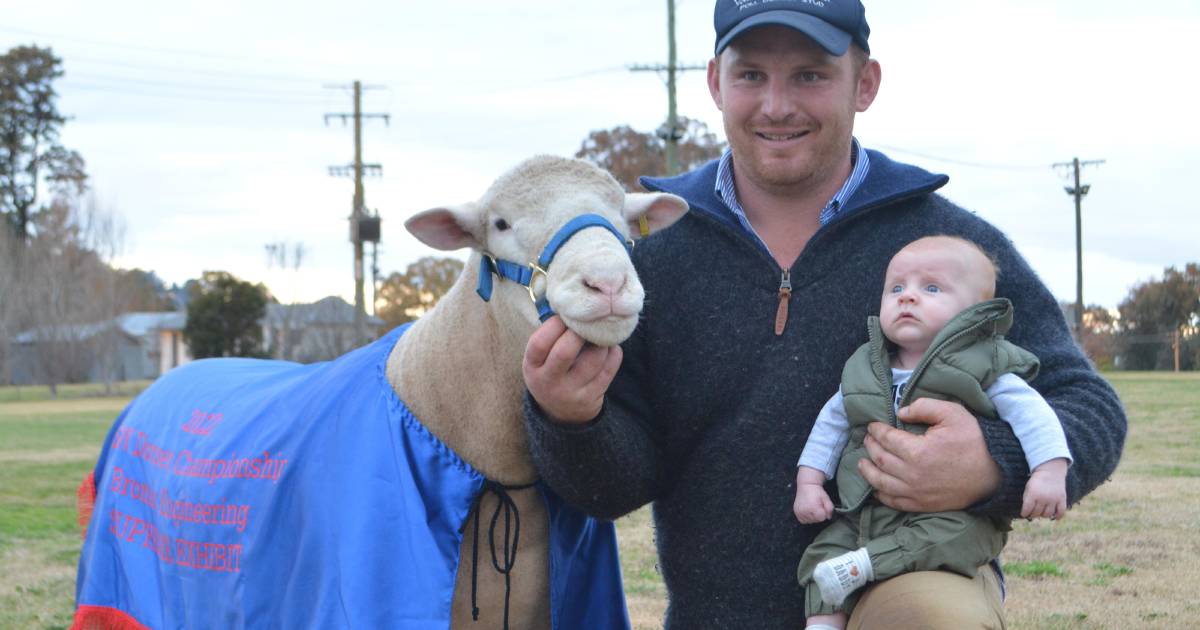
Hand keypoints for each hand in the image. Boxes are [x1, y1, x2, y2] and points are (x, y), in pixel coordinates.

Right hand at [522, 316, 621, 423]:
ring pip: (594, 358)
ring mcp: (572, 392)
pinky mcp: (593, 397)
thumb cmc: (550, 371)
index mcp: (532, 367)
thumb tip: (574, 307)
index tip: (565, 317)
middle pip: (566, 351)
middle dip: (579, 332)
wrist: (561, 412)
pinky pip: (609, 368)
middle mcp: (549, 382)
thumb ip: (550, 337)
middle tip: (586, 323)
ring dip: (601, 341)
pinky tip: (608, 347)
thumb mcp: (539, 359)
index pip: (539, 343)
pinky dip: (613, 352)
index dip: (554, 325)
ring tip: (600, 334)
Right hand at [793, 482, 833, 523]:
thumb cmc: (816, 492)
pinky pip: (803, 521)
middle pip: (816, 520)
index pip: (822, 518)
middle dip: (818, 515)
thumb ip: (830, 508)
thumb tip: (829, 517)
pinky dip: (807, 517)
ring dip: (813, 517)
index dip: (824, 513)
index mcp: (813, 507)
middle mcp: (804, 510)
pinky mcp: (796, 512)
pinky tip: (808, 511)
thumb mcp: (826, 498)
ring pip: (810, 521)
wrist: (806, 486)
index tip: (822, 507)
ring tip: (812, 508)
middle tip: (817, 506)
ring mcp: (799, 512)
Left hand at [858, 398, 1000, 512]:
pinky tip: (876, 488)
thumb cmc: (974, 440)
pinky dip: (881, 495)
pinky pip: (894, 502)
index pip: (887, 439)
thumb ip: (924, 407)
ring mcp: (917, 493)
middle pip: (880, 460)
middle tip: (868, 439)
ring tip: (862, 462)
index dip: (876, 431)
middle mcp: (913, 475)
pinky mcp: (923, 505)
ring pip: (881, 483)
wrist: (995, 473)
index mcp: (918, 451)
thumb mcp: (952, 413)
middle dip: (870, 447)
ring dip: (868, 472)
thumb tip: (900, 412)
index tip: (872, 425)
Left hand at [1021, 458, 1068, 519]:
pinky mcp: (1062, 499)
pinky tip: (1055, 517)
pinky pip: (1061, 512)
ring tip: (1041, 513)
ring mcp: (1053, 499)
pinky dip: (1058, 516)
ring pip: (1047, 514)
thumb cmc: (1037, 481)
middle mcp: (1043, 498)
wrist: (1051, 471)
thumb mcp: (1028, 488)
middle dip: (1033, 514)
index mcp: (1033, 494)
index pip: (1027, 509)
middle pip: (1037, 513)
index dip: (1024, 513)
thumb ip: (1027, 499)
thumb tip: (1026, 512)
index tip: (1024, 514)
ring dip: (1043, 515)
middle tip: (1032, 513)